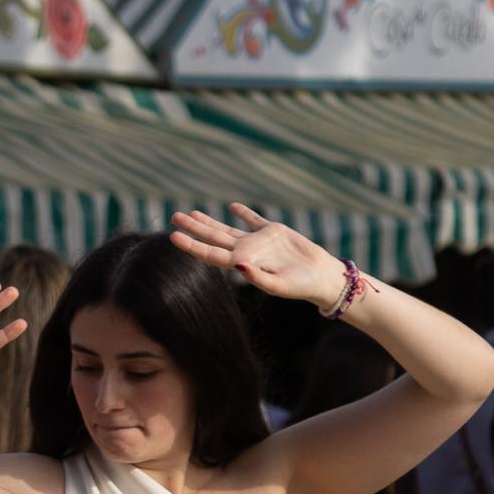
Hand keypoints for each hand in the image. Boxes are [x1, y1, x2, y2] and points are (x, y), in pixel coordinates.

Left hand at [171, 205, 347, 311]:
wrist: (320, 277)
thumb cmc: (300, 286)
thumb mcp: (278, 285)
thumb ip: (258, 277)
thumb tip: (239, 266)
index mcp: (243, 264)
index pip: (210, 254)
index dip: (192, 246)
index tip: (173, 237)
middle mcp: (246, 252)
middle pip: (213, 238)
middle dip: (193, 228)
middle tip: (173, 217)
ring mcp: (258, 242)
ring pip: (227, 228)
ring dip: (209, 221)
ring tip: (191, 213)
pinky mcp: (273, 232)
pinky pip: (254, 220)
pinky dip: (243, 213)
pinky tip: (232, 207)